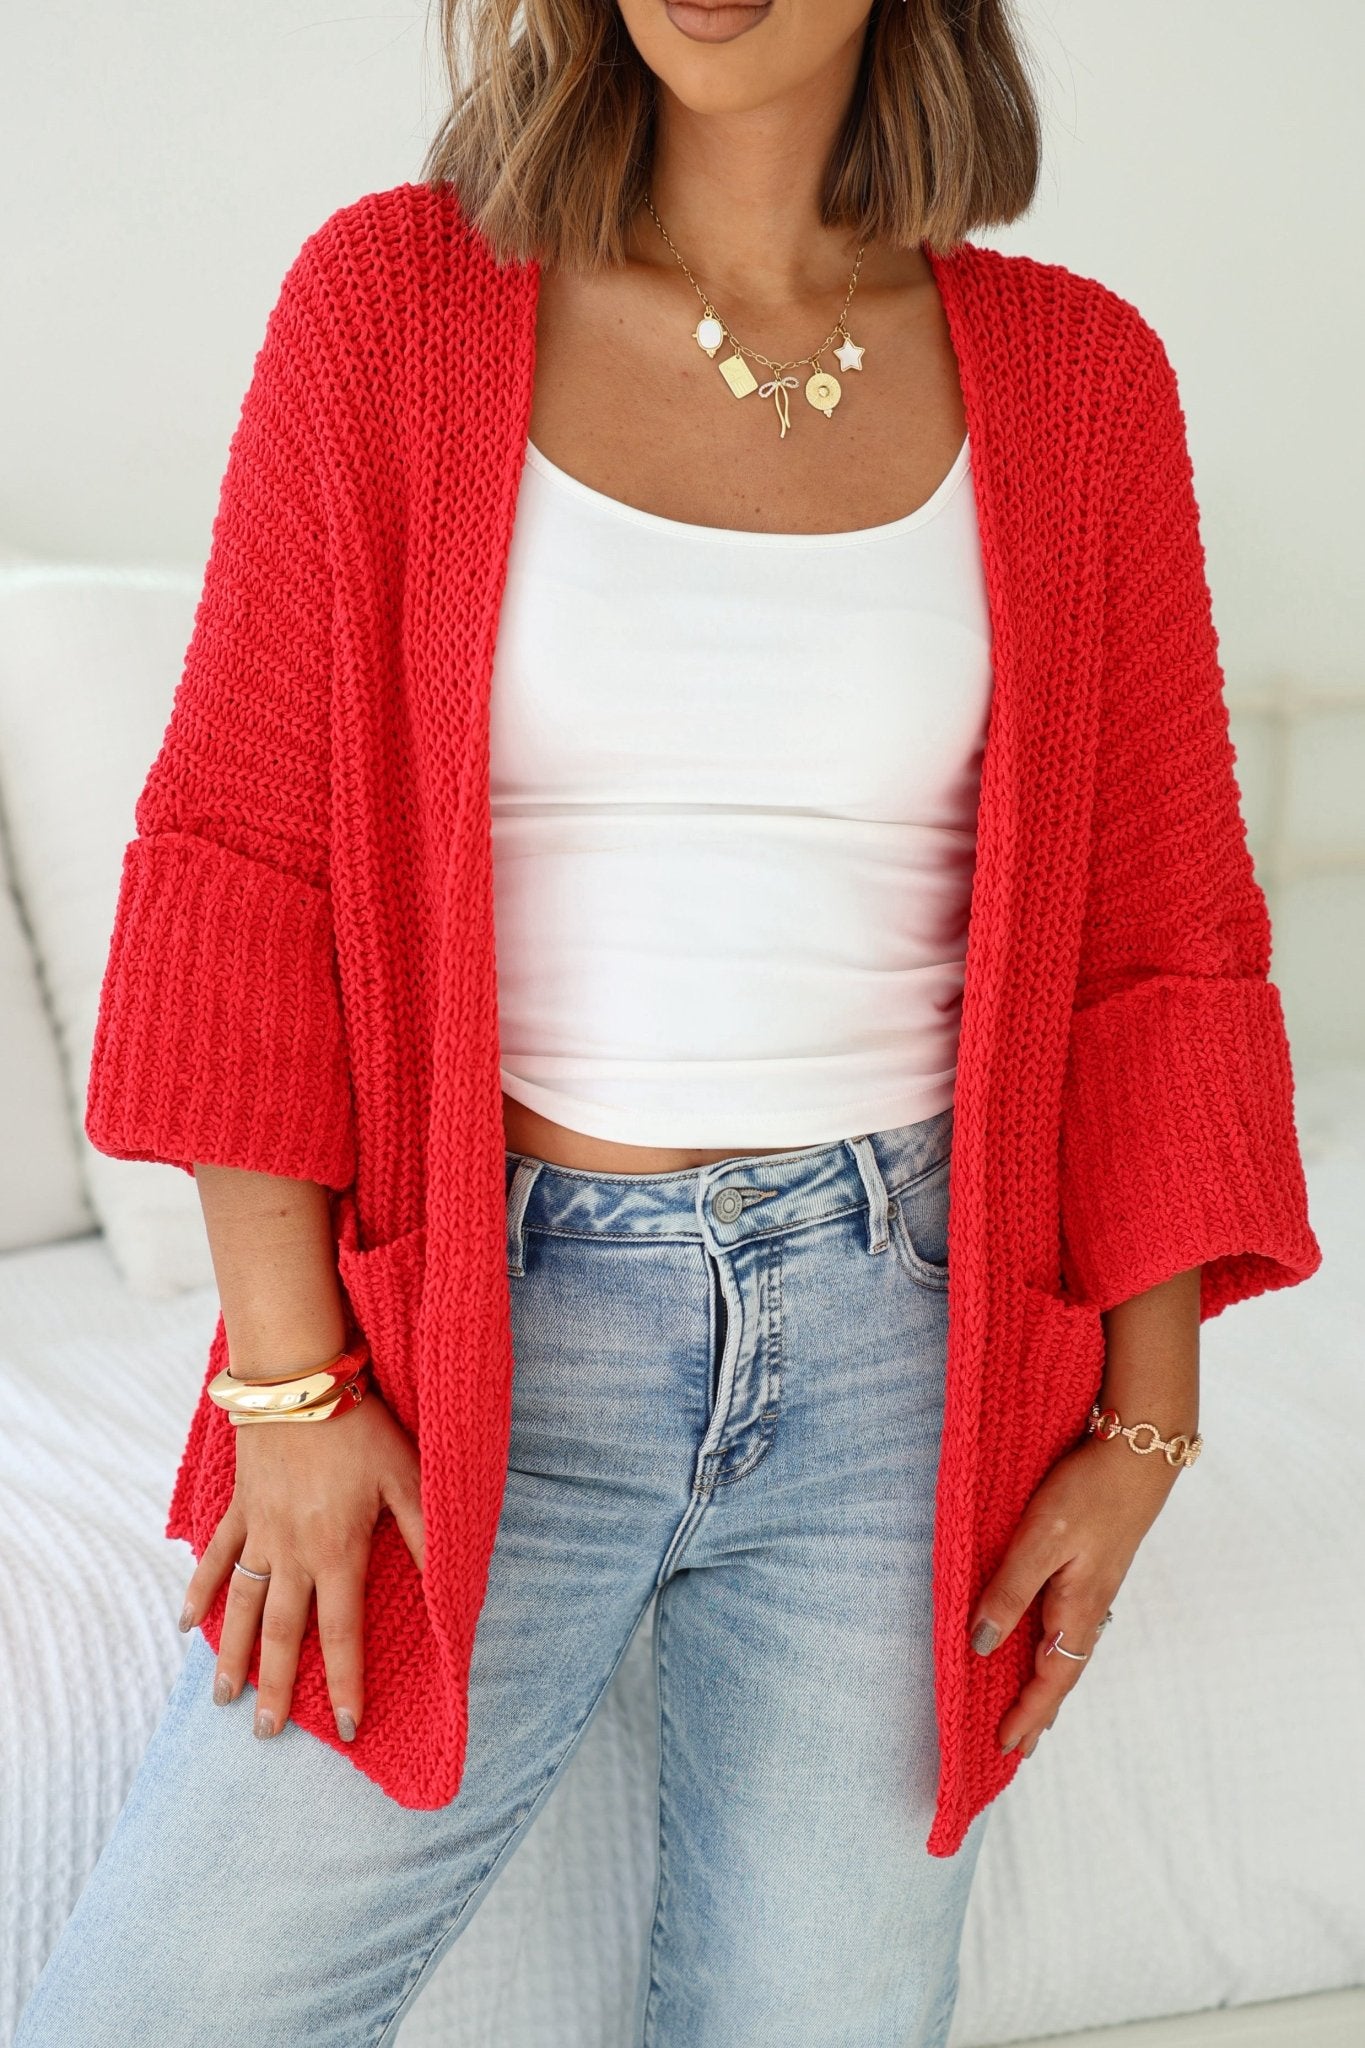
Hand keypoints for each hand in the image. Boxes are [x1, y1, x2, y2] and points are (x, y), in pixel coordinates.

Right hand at [176, 1388, 424, 1742]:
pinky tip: (187, 1623)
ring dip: (231, 1655)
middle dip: (276, 1687)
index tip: (346, 1726)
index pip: (340, 1634)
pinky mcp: (239, 1509)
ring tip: (225, 1699)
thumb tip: (447, 1589)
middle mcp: (292, 1553)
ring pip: (240, 1607)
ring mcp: (259, 1533)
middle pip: (280, 1634)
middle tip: (267, 1734)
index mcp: (337, 1552)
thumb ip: (424, 1536)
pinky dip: (200, 1590)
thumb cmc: (360, 1426)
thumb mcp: (407, 1477)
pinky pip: (216, 1558)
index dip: (344, 1683)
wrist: (297, 1382)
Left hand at [968, 1433, 1180, 1757]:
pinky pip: (1070, 1624)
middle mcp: (1089, 1607)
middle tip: (1019, 1748)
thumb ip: (1010, 1590)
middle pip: (1062, 1674)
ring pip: (1067, 1650)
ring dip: (1048, 1683)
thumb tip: (982, 1644)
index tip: (1005, 1747)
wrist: (1138, 1454)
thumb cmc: (1089, 1493)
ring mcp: (1094, 1588)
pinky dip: (1056, 1648)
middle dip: (1039, 1711)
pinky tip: (1048, 1642)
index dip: (1026, 1714)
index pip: (1050, 1680)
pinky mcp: (1093, 1568)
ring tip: (1031, 1708)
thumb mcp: (1038, 1540)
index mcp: (1076, 1609)